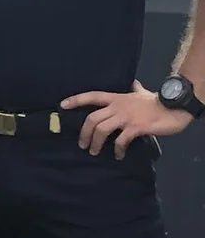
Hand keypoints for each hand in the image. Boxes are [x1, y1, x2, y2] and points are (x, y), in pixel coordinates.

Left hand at [62, 82, 192, 157]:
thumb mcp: (143, 93)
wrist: (175, 107)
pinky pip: (120, 140)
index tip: (62, 105)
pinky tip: (119, 155)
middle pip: (92, 118)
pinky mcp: (136, 127)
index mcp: (117, 98)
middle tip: (82, 144)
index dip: (76, 100)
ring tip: (94, 152)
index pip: (92, 96)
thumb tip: (133, 83)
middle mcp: (118, 106)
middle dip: (84, 133)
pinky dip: (117, 149)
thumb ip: (135, 89)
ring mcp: (126, 117)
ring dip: (95, 142)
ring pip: (102, 129)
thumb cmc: (157, 101)